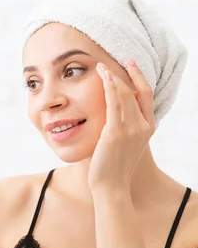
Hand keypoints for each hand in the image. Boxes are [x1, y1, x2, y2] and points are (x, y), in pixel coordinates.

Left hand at [88, 60, 155, 192]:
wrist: (111, 186)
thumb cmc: (112, 167)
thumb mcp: (122, 145)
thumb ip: (122, 128)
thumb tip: (110, 116)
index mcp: (147, 129)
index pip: (146, 97)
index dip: (139, 79)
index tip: (130, 65)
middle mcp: (143, 127)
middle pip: (136, 92)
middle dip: (125, 73)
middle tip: (112, 61)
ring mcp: (132, 129)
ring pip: (125, 94)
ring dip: (112, 77)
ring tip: (101, 66)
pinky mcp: (117, 132)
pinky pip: (114, 102)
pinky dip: (109, 87)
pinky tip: (103, 76)